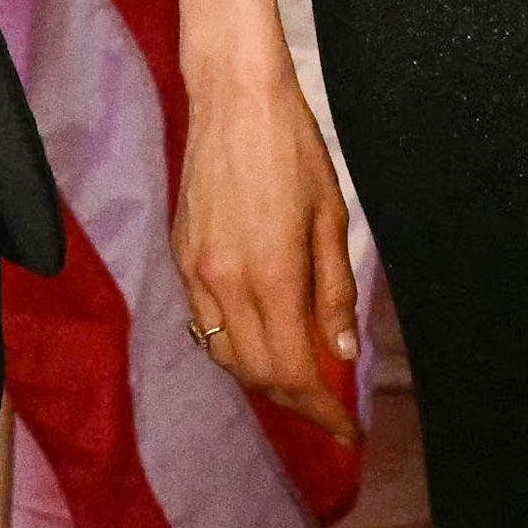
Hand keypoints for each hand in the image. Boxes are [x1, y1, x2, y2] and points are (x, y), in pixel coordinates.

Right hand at [173, 60, 359, 441]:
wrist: (234, 99)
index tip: (346, 429)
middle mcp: (225, 284)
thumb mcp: (332, 220)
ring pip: (226, 355)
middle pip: (257, 373)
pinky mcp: (181, 257)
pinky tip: (261, 338)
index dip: (321, 410)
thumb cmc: (294, 150)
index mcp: (271, 276)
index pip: (293, 371)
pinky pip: (205, 324)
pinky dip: (234, 346)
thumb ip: (334, 292)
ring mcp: (196, 272)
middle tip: (329, 407)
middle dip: (296, 401)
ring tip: (299, 380)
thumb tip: (341, 353)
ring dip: (263, 377)